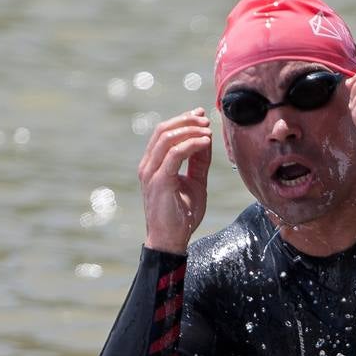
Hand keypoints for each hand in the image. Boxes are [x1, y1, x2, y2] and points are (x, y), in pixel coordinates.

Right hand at [138, 108, 212, 253]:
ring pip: (167, 138)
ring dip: (190, 130)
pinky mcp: (159, 181)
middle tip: (205, 119)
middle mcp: (148, 166)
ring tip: (207, 130)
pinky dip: (191, 145)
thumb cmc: (181, 215)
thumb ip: (199, 162)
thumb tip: (206, 139)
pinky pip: (174, 155)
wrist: (171, 240)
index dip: (182, 120)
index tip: (200, 115)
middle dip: (186, 121)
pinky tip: (205, 142)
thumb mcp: (195, 182)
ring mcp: (151, 173)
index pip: (163, 133)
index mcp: (153, 164)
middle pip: (163, 130)